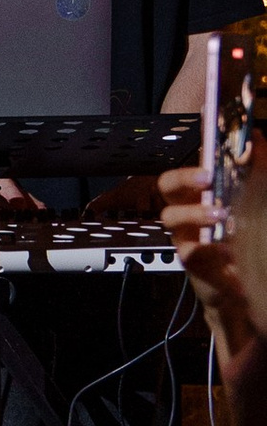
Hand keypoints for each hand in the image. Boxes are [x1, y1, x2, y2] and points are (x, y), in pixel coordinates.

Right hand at [160, 160, 257, 352]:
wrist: (249, 288)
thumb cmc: (248, 242)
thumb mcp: (257, 204)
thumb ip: (258, 171)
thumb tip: (258, 137)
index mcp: (202, 196)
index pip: (189, 167)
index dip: (192, 156)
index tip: (207, 154)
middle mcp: (188, 213)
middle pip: (167, 185)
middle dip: (184, 178)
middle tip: (207, 179)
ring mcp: (186, 237)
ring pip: (171, 216)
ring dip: (195, 212)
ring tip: (221, 216)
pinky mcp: (192, 264)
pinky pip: (190, 251)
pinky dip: (211, 249)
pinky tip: (230, 252)